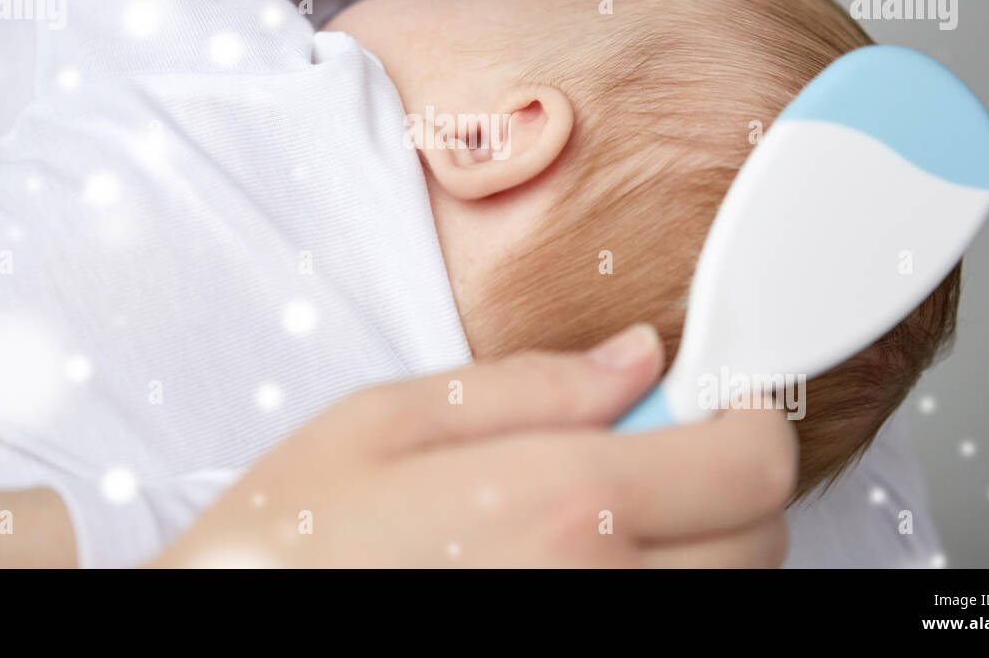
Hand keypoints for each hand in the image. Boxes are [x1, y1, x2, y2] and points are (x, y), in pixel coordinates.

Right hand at [153, 324, 796, 567]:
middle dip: (722, 479)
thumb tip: (636, 360)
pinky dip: (656, 585)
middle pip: (759, 537)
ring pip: (726, 593)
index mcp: (564, 508)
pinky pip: (672, 627)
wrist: (229, 623)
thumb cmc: (294, 545)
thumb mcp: (385, 423)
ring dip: (694, 541)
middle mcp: (605, 595)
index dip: (751, 416)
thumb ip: (530, 384)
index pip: (749, 464)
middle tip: (638, 451)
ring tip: (591, 518)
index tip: (721, 396)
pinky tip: (577, 564)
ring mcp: (600, 646)